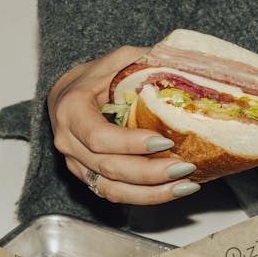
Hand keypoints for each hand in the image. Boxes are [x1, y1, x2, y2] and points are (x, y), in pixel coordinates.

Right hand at [48, 45, 201, 203]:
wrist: (68, 95)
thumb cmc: (95, 77)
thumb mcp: (119, 59)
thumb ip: (148, 60)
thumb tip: (189, 65)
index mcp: (71, 110)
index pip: (99, 137)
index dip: (131, 144)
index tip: (165, 142)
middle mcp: (68, 142)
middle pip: (109, 168)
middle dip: (149, 173)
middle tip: (183, 167)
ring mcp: (76, 164)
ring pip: (112, 189)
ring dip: (151, 193)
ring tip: (185, 185)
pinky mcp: (88, 178)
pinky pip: (115, 195)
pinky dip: (145, 197)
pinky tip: (172, 190)